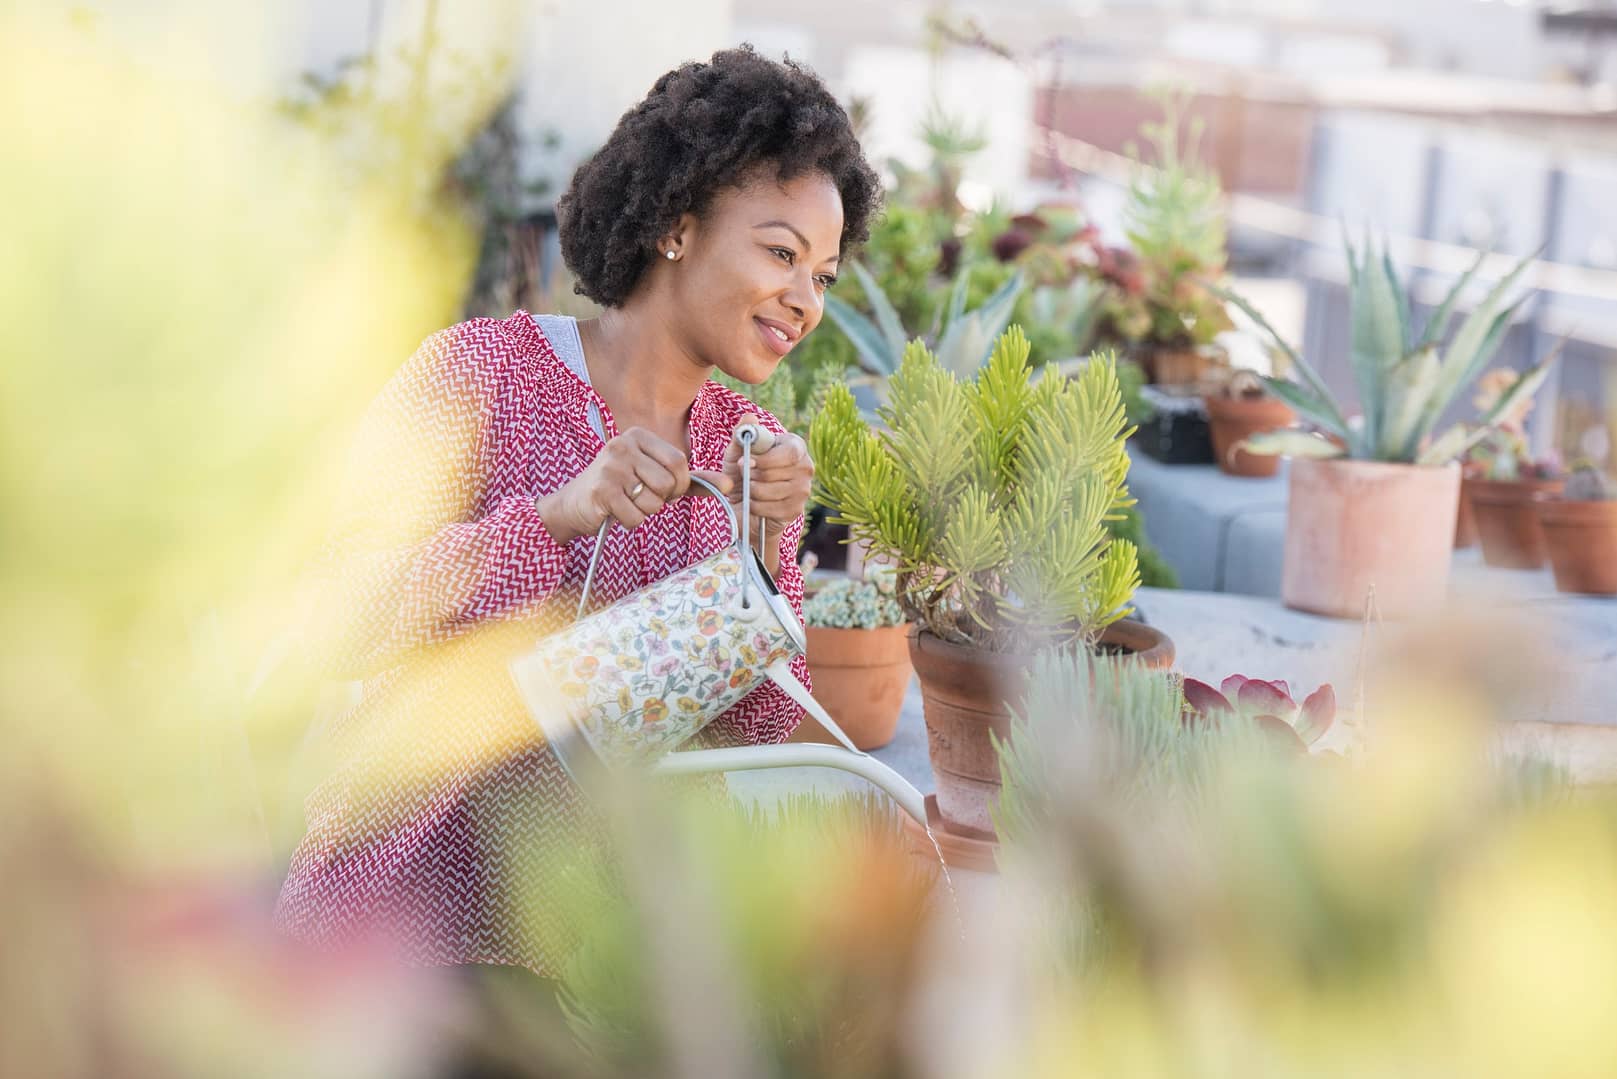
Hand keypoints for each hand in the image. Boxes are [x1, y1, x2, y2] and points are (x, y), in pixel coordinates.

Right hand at [536, 428, 730, 543]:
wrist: (574, 505)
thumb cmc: (621, 489)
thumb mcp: (655, 477)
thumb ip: (692, 479)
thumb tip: (729, 483)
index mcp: (638, 435)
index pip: (679, 463)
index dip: (677, 485)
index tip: (663, 489)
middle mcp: (623, 445)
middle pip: (668, 483)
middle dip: (660, 499)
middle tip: (640, 496)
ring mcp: (610, 466)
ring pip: (653, 502)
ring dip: (643, 511)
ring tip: (626, 502)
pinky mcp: (601, 490)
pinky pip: (635, 516)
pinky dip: (629, 521)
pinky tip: (614, 511)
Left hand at [721, 414, 813, 532]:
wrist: (743, 502)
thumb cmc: (743, 471)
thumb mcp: (738, 450)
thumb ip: (742, 433)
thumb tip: (749, 417)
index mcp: (796, 446)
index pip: (789, 453)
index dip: (765, 460)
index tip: (745, 462)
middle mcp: (806, 467)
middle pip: (774, 474)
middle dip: (751, 476)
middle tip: (744, 477)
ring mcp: (803, 490)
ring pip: (770, 492)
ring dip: (751, 492)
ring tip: (748, 488)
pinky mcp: (796, 511)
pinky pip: (770, 509)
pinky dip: (755, 507)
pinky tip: (753, 503)